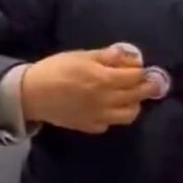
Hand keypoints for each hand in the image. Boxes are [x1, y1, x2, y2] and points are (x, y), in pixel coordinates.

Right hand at [20, 45, 159, 133]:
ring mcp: (100, 116)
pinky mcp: (91, 127)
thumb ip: (106, 56)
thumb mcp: (81, 56)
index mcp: (105, 79)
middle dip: (148, 87)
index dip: (143, 70)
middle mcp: (108, 100)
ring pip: (130, 114)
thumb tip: (128, 55)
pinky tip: (107, 107)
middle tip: (150, 82)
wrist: (32, 94)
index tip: (144, 67)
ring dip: (134, 104)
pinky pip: (111, 123)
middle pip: (138, 95)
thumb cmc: (56, 69)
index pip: (136, 76)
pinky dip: (114, 115)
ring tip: (128, 96)